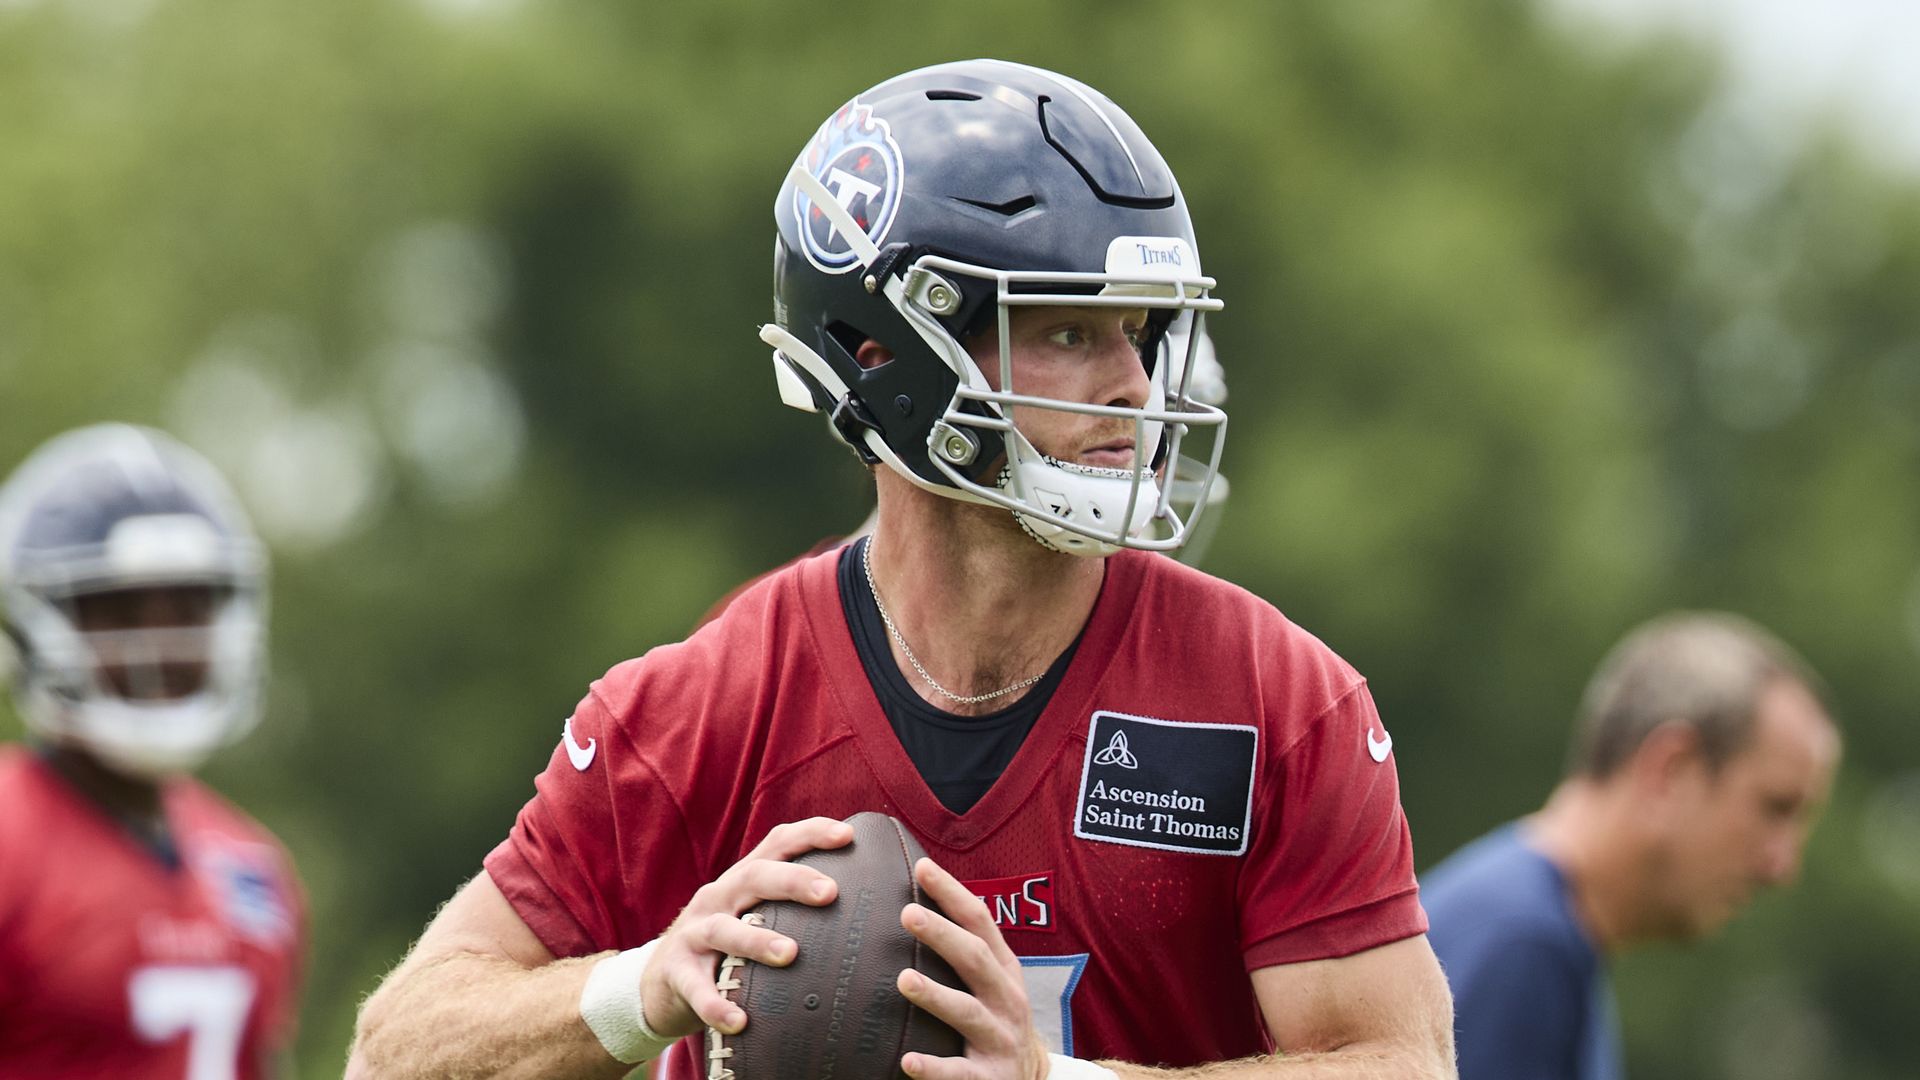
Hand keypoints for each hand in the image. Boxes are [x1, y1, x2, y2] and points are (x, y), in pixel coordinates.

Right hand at [641, 817, 853, 1037]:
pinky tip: (739, 1020)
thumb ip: (791, 906)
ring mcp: (693, 933)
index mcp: (742, 880)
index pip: (777, 844)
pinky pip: (696, 989)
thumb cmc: (725, 948)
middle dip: (793, 880)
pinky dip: (716, 1005)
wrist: (658, 982)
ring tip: (790, 953)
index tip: (848, 836)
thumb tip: (864, 905)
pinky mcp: (676, 972)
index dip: (811, 834)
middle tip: (830, 892)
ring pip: (724, 929)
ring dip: (757, 940)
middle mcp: (718, 897)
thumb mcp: (752, 915)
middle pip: (755, 877)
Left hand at [896, 857, 1048, 1079]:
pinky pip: (961, 1073)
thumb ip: (964, 949)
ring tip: (904, 981)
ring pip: (968, 1013)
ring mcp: (1001, 1038)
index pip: (980, 922)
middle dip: (943, 935)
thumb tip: (913, 902)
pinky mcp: (991, 1078)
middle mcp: (1006, 998)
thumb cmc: (996, 1019)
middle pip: (975, 960)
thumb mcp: (991, 981)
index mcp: (1003, 968)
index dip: (953, 893)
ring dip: (936, 996)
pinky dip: (935, 1068)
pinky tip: (909, 1061)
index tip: (922, 868)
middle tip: (908, 914)